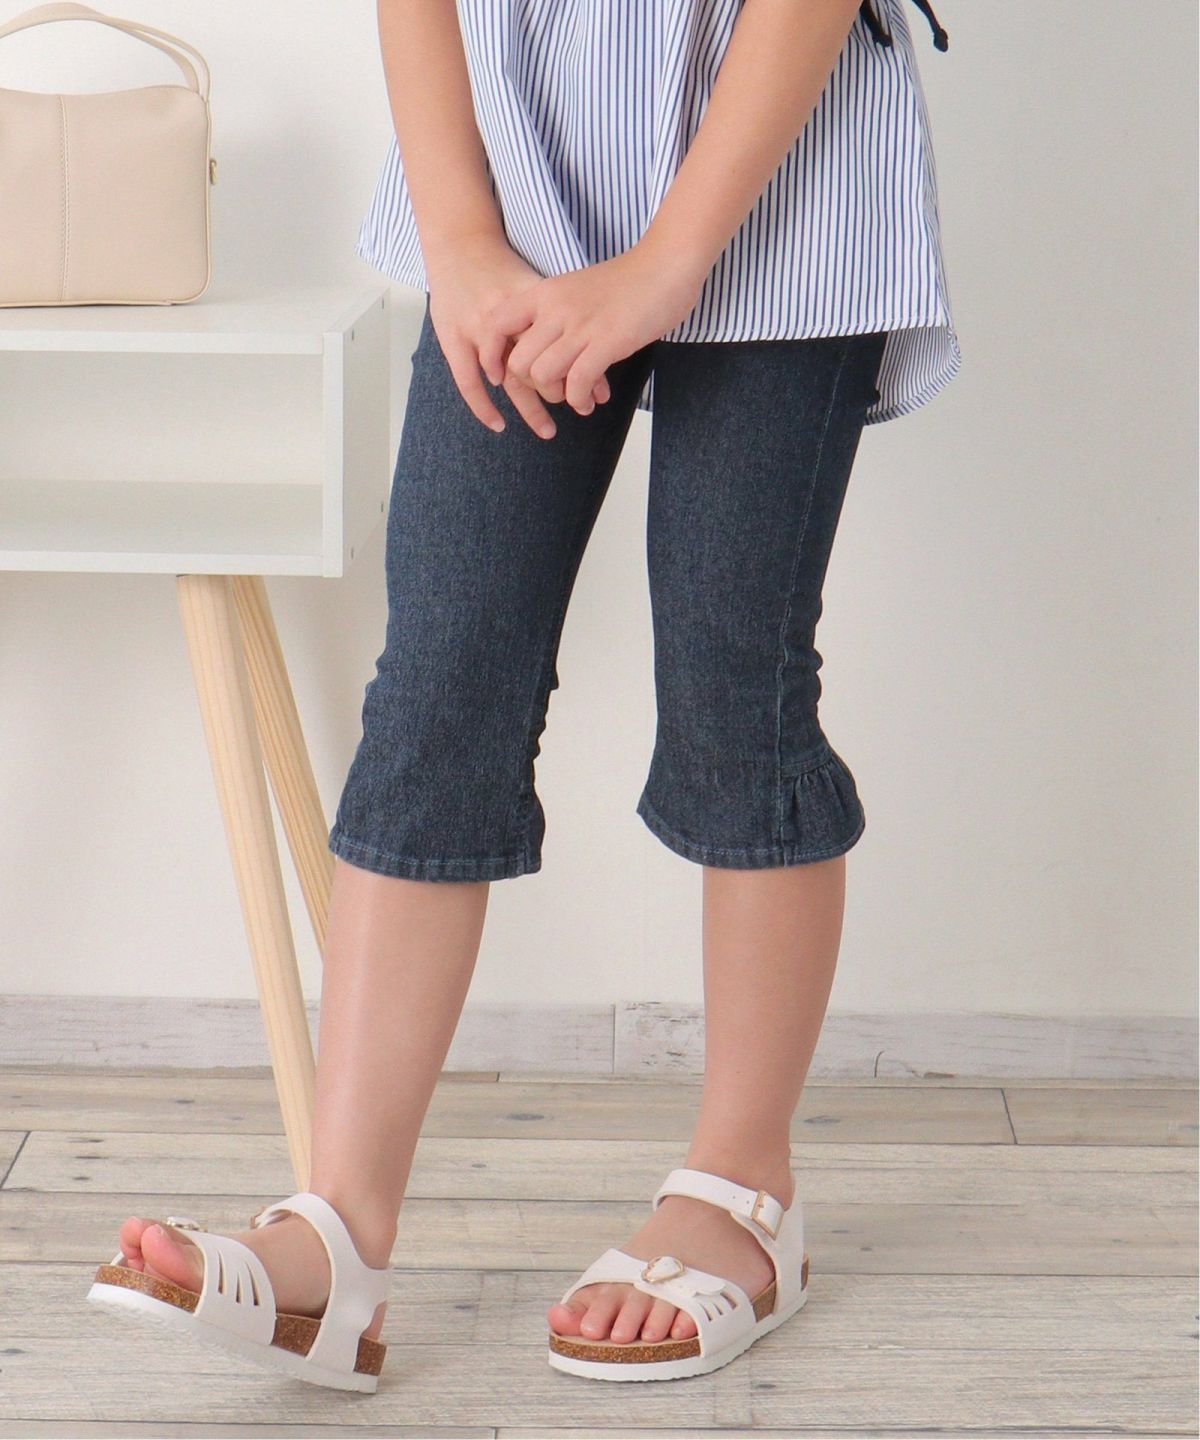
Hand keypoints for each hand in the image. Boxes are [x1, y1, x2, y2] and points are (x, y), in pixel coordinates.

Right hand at [425, 231, 607, 438]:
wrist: (459, 243)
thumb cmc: (503, 267)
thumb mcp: (537, 285)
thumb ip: (560, 314)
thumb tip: (595, 348)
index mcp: (531, 300)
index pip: (564, 344)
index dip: (583, 370)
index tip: (599, 391)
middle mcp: (505, 315)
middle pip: (540, 364)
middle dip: (563, 391)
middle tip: (580, 409)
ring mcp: (476, 327)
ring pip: (509, 378)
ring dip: (531, 408)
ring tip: (549, 431)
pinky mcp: (452, 337)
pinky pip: (467, 381)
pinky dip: (483, 406)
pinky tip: (499, 425)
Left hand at [480, 242, 705, 416]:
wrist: (665, 265)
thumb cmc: (626, 281)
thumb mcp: (575, 289)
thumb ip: (554, 313)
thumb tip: (540, 346)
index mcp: (544, 293)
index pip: (495, 324)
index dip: (492, 356)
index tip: (504, 374)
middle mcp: (556, 308)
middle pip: (518, 361)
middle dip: (531, 387)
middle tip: (553, 389)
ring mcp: (580, 325)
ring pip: (542, 375)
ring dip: (556, 396)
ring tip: (573, 397)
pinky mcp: (607, 342)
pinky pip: (576, 383)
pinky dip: (579, 399)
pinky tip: (589, 401)